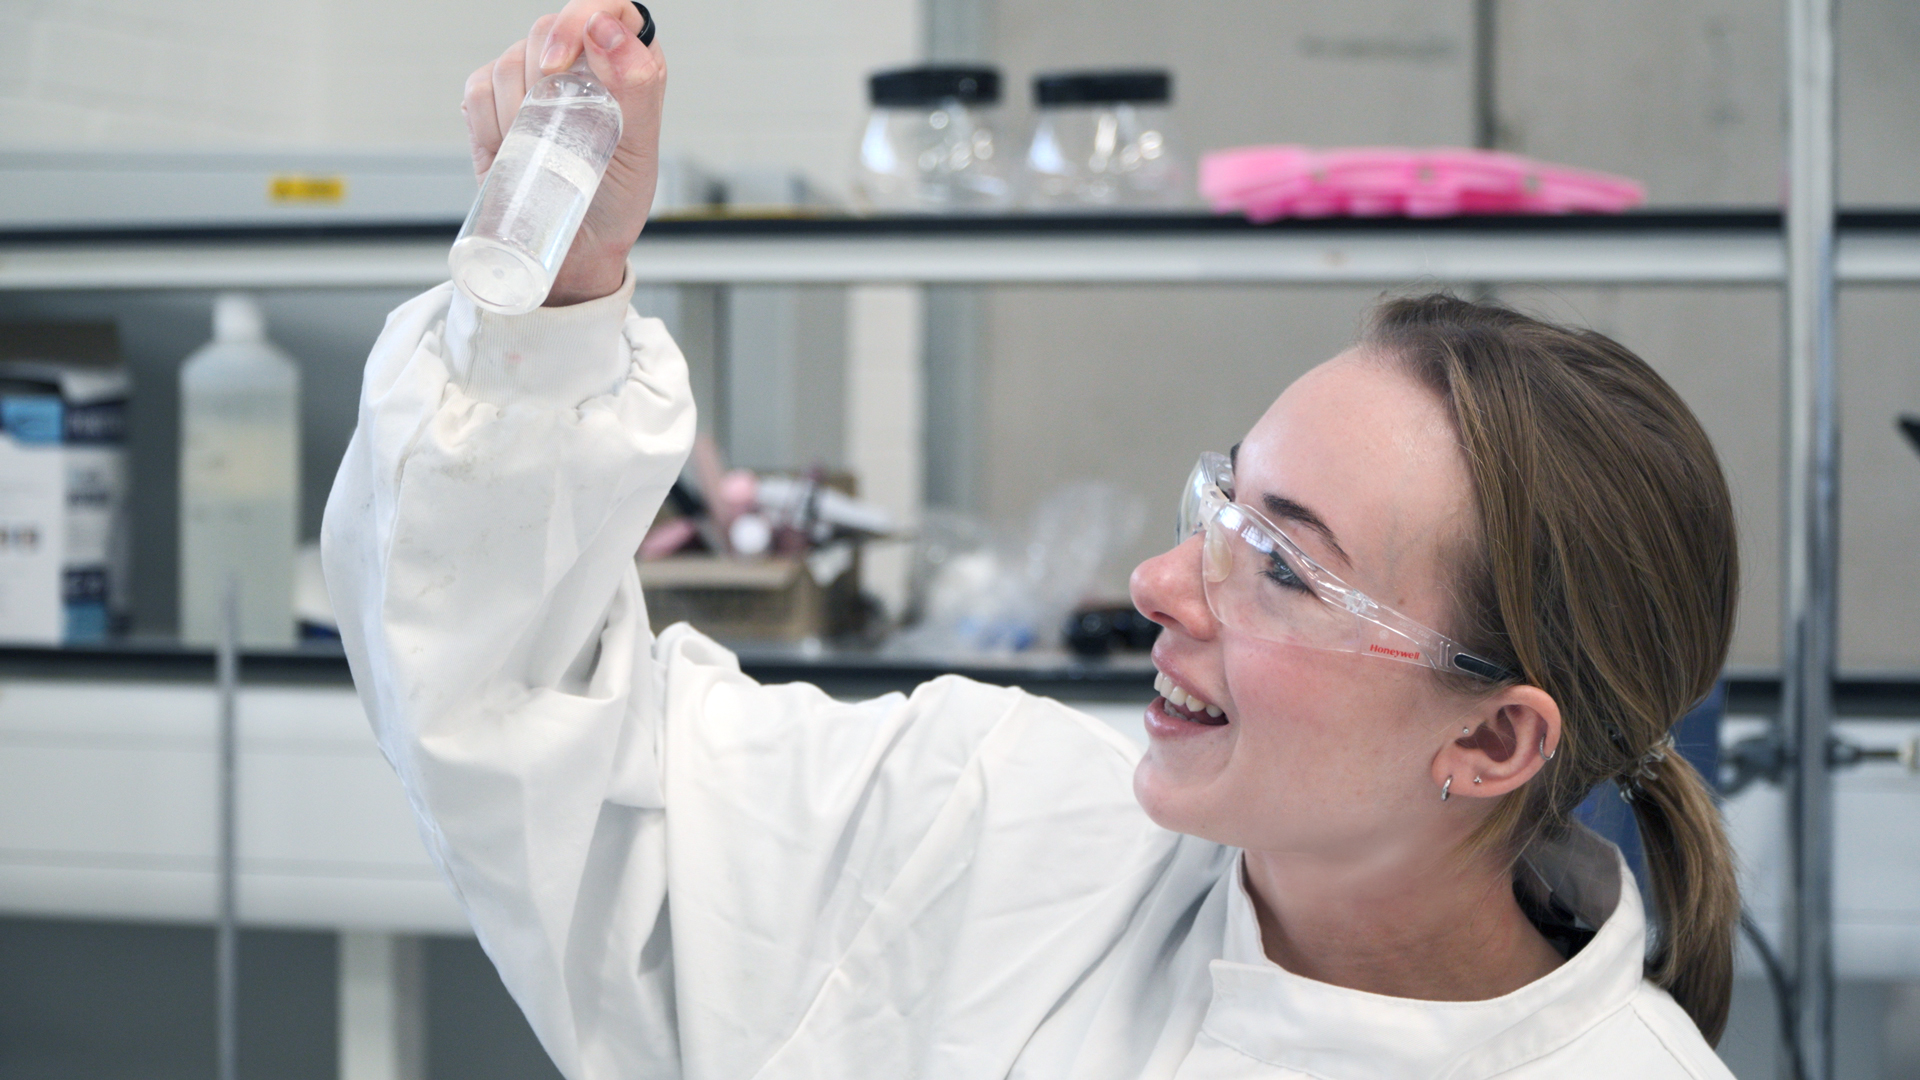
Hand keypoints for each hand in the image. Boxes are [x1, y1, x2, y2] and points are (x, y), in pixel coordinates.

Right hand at [462, 1, 665, 305]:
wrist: (577, 252)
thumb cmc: (616, 203)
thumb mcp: (640, 151)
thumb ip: (638, 87)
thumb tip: (606, 31)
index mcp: (626, 65)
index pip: (607, 9)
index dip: (578, 22)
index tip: (558, 66)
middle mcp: (579, 64)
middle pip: (545, 29)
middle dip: (539, 80)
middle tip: (550, 129)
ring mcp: (533, 82)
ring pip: (507, 61)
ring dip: (514, 111)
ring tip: (535, 152)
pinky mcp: (495, 105)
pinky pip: (477, 91)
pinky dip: (487, 124)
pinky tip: (507, 151)